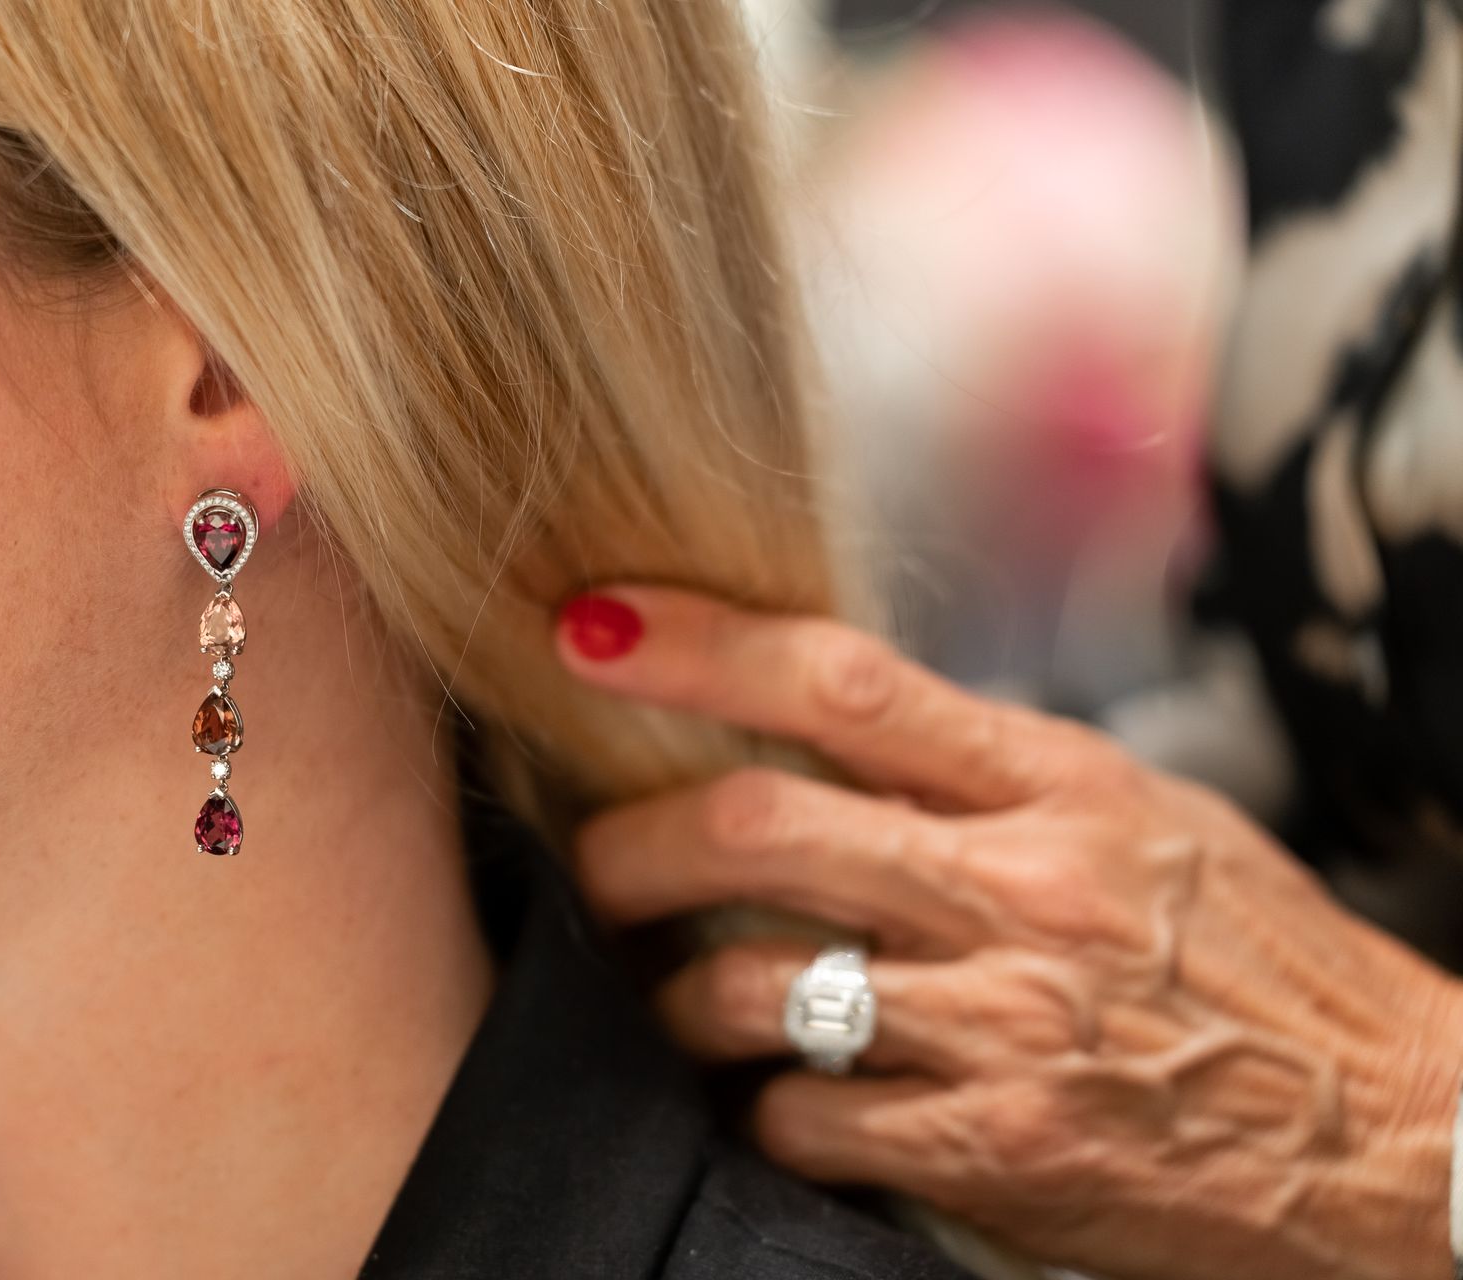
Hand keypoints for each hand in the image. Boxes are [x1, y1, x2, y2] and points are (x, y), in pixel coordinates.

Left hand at [552, 584, 1462, 1279]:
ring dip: (680, 996)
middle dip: (629, 846)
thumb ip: (987, 776)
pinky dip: (763, 1105)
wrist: (1392, 1138)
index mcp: (1056, 787)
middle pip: (753, 828)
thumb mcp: (1141, 819)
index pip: (840, 683)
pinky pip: (803, 1114)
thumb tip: (827, 734)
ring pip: (747, 984)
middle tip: (599, 865)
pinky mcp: (994, 1147)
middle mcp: (1021, 890)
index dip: (696, 646)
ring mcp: (1004, 1023)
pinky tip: (787, 1098)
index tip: (594, 631)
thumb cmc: (1259, 967)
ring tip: (686, 1001)